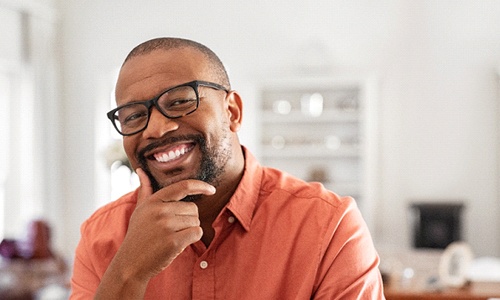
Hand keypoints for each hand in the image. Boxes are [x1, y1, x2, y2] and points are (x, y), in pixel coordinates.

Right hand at [95, 168, 215, 297]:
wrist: (130, 264)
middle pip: (193, 208)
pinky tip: (178, 244)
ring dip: (189, 230)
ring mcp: (167, 226)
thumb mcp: (139, 210)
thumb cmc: (138, 236)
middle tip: (172, 230)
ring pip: (196, 221)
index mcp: (154, 201)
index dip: (200, 186)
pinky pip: (197, 233)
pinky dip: (192, 239)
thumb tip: (141, 171)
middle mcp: (160, 211)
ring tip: (172, 237)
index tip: (211, 189)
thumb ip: (145, 190)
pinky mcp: (174, 241)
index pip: (183, 186)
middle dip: (189, 219)